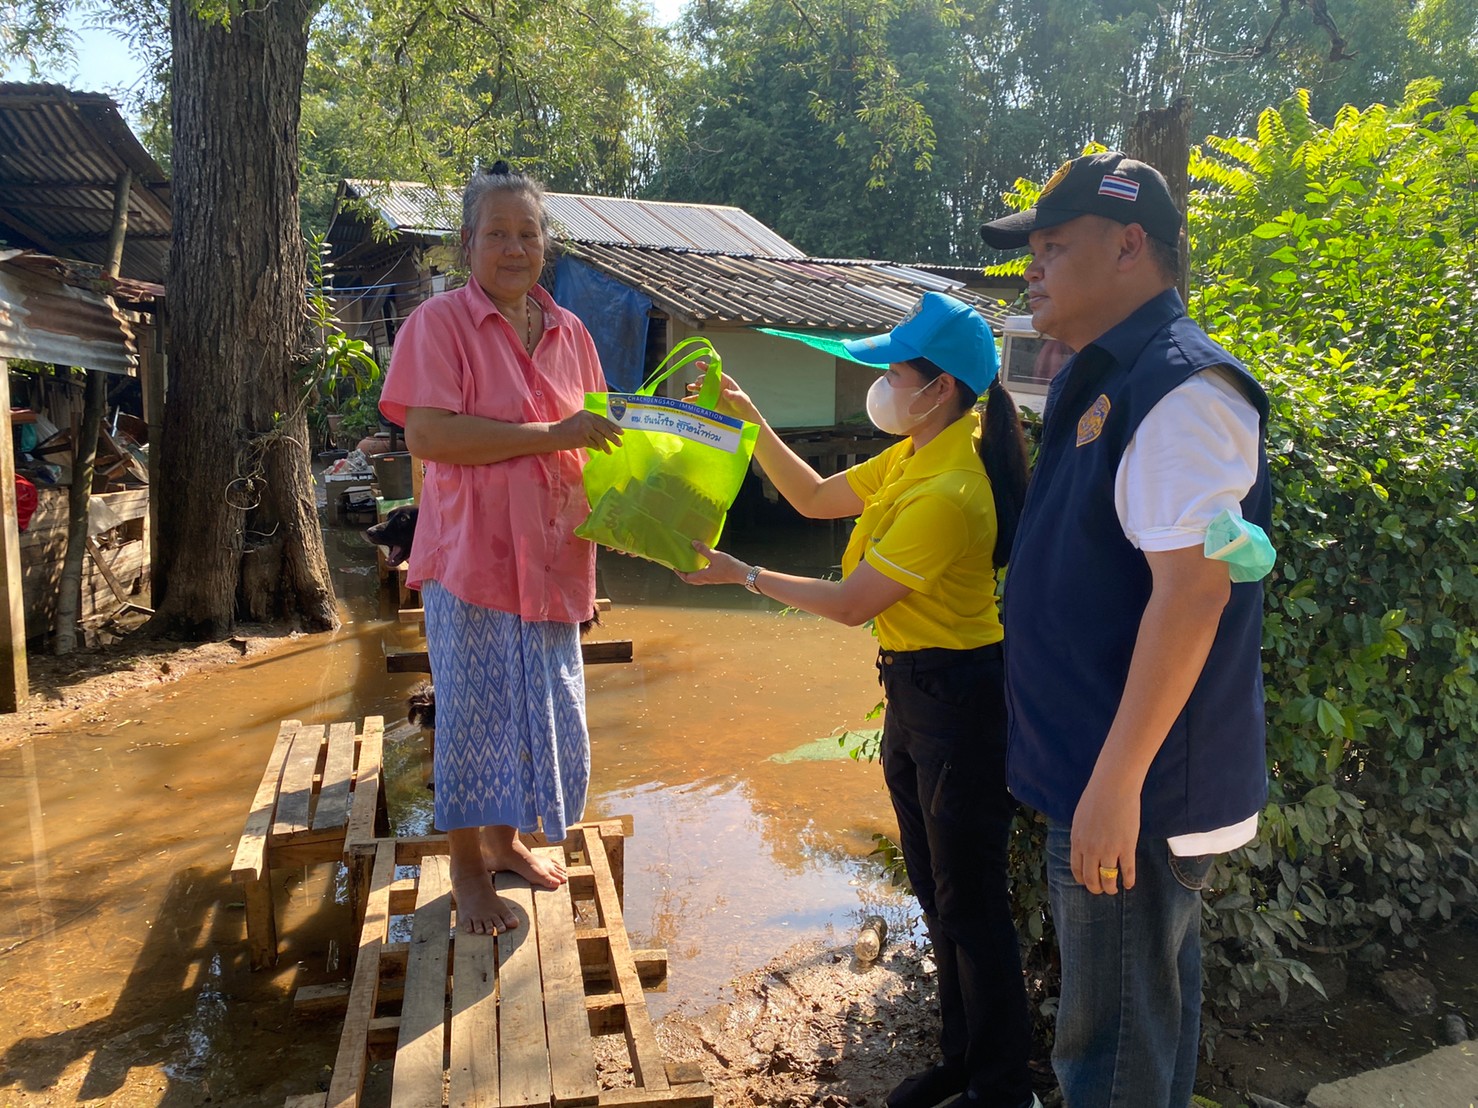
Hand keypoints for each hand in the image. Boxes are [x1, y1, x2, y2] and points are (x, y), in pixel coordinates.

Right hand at [554, 410, 622, 453]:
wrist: (553, 434)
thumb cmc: (566, 430)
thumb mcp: (579, 422)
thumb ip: (591, 425)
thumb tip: (606, 433)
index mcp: (587, 414)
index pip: (603, 419)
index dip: (613, 426)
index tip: (621, 432)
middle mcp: (587, 419)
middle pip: (605, 428)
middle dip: (614, 437)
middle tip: (620, 443)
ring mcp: (585, 428)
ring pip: (601, 438)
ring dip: (606, 446)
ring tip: (610, 451)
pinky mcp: (582, 437)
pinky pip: (594, 444)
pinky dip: (597, 448)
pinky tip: (599, 450)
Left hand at [675, 541, 747, 585]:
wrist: (742, 574)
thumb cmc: (729, 566)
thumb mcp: (715, 555)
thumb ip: (704, 549)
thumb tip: (693, 543)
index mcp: (703, 576)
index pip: (687, 578)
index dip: (680, 574)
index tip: (675, 567)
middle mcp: (706, 579)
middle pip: (691, 580)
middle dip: (685, 574)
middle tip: (681, 566)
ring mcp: (712, 579)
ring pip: (698, 578)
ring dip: (693, 572)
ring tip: (690, 563)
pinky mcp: (717, 577)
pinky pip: (705, 575)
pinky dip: (701, 570)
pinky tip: (704, 562)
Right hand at [684, 367, 761, 422]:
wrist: (742, 416)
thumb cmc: (743, 404)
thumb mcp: (739, 398)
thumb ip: (732, 395)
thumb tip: (725, 392)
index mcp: (724, 381)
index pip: (714, 372)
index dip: (706, 367)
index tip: (698, 364)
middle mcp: (717, 386)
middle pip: (705, 380)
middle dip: (699, 380)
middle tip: (696, 384)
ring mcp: (713, 395)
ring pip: (700, 390)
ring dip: (694, 388)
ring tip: (689, 388)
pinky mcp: (710, 404)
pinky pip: (700, 401)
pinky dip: (692, 401)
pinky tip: (686, 401)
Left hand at [1069, 769, 1141, 894]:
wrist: (1112, 787)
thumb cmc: (1095, 798)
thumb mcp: (1079, 819)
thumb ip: (1081, 836)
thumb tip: (1084, 848)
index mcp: (1077, 841)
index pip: (1077, 869)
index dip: (1082, 879)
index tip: (1087, 882)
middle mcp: (1090, 850)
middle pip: (1091, 878)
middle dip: (1096, 888)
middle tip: (1101, 890)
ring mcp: (1109, 850)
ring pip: (1108, 879)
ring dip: (1111, 888)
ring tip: (1114, 890)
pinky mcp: (1126, 847)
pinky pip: (1127, 871)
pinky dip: (1128, 880)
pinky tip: (1129, 884)